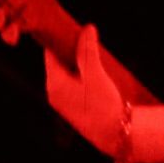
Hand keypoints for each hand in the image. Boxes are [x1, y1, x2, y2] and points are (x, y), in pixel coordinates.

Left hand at [46, 24, 128, 162]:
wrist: (113, 134)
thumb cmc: (103, 105)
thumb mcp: (96, 74)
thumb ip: (89, 50)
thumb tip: (87, 29)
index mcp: (54, 83)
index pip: (50, 53)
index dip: (59, 39)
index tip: (69, 28)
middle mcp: (53, 92)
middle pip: (57, 63)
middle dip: (70, 50)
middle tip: (85, 38)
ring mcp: (62, 101)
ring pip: (65, 74)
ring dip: (76, 63)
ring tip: (92, 54)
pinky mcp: (71, 107)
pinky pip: (71, 85)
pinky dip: (79, 75)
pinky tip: (94, 73)